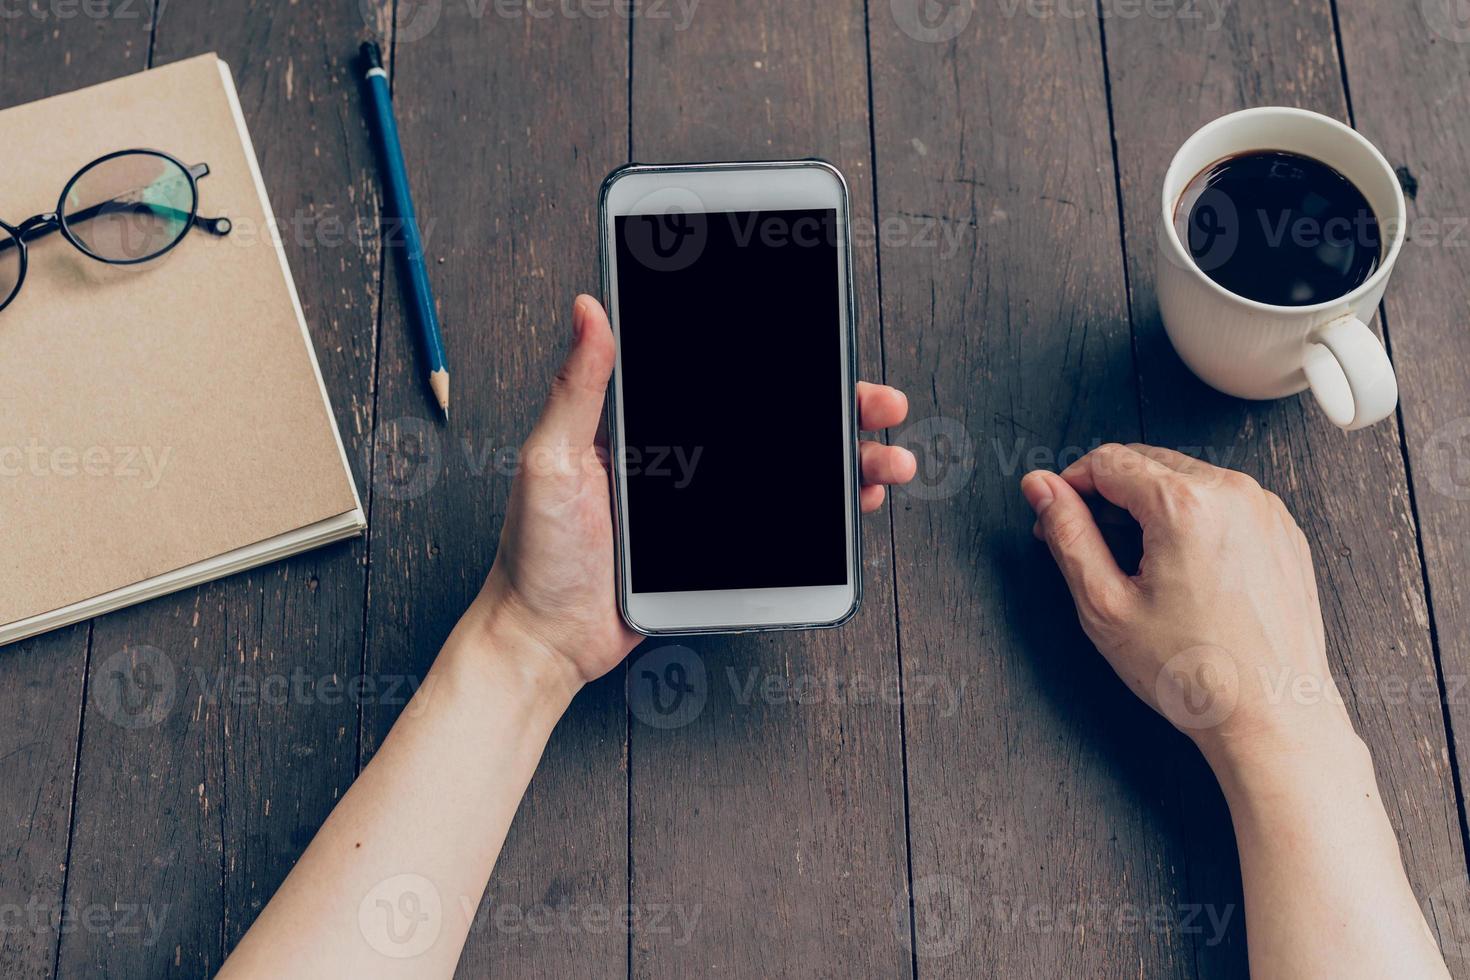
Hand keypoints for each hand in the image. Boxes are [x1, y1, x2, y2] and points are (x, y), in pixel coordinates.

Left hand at [473, 294, 915, 686]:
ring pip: (792, 472)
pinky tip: (855, 506)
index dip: (783, 361)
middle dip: (840, 409)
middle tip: (882, 404)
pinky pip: (782, 525)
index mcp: (646, 424)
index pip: (727, 378)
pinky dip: (825, 515)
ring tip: (887, 462)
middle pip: (777, 422)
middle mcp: (684, 458)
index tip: (827, 345)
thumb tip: (590, 307)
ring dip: (847, 463)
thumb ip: (576, 387)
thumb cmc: (533, 554)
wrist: (543, 641)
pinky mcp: (718, 549)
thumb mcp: (549, 459)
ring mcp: (706, 505)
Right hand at [1019, 443, 1356, 772]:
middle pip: (1147, 462)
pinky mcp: (1282, 531)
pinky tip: (1180, 571)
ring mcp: (1265, 510)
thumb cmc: (1194, 672)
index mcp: (1185, 504)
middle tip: (1087, 542)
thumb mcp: (1105, 605)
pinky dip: (1192, 520)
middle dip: (1108, 493)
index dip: (1069, 484)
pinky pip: (1223, 503)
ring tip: (1135, 564)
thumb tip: (1041, 488)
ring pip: (1185, 479)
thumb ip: (1067, 534)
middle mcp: (1232, 493)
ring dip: (1150, 505)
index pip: (1108, 460)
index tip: (1056, 514)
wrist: (1273, 717)